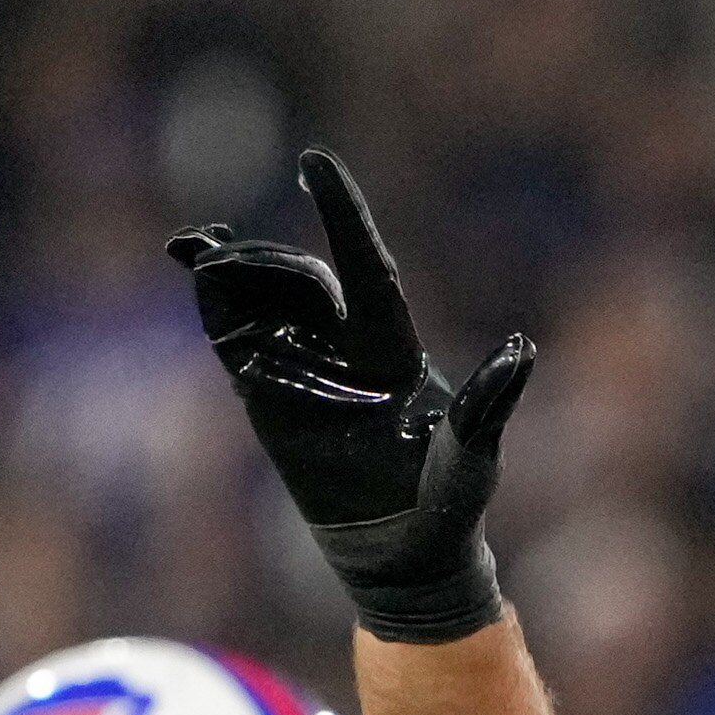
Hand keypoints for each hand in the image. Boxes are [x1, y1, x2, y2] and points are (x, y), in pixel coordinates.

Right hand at [170, 148, 534, 641]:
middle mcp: (346, 344)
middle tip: (252, 271)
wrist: (402, 556)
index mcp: (395, 345)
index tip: (314, 158)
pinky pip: (231, 332)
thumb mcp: (473, 455)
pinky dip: (211, 294)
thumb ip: (490, 403)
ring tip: (208, 256)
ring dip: (235, 268)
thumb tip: (523, 349)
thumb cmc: (450, 506)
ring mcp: (303, 365)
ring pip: (261, 295)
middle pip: (300, 278)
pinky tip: (191, 257)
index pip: (364, 263)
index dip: (341, 212)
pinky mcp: (264, 392)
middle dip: (271, 262)